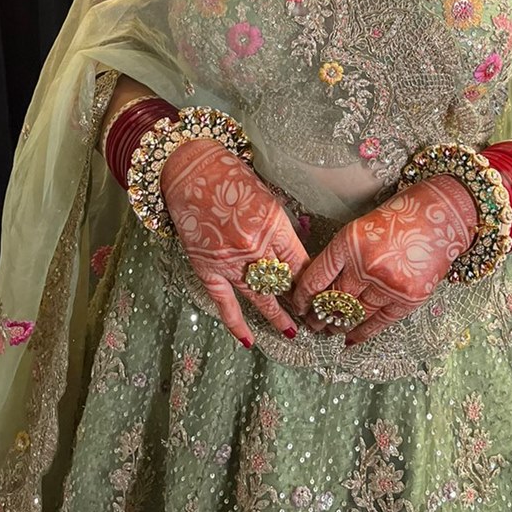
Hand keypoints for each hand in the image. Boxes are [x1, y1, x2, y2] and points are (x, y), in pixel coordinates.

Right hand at [160, 139, 309, 347]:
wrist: (192, 171)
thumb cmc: (231, 178)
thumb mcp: (268, 198)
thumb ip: (280, 229)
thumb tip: (294, 256)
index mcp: (273, 225)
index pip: (300, 263)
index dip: (311, 281)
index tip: (320, 292)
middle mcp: (253, 247)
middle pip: (282, 282)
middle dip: (298, 300)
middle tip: (312, 316)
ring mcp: (229, 260)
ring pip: (258, 296)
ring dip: (276, 316)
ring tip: (291, 332)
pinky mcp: (207, 268)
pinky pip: (224, 302)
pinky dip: (235, 323)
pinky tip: (248, 340)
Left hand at [291, 176, 477, 344]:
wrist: (442, 216)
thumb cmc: (400, 216)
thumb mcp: (362, 227)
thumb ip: (344, 255)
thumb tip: (322, 285)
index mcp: (350, 242)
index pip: (317, 276)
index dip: (304, 295)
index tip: (298, 304)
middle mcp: (367, 265)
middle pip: (334, 298)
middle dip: (320, 313)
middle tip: (312, 322)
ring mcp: (388, 284)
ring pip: (355, 313)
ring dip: (339, 324)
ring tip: (330, 329)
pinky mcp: (409, 299)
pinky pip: (379, 322)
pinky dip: (363, 332)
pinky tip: (351, 338)